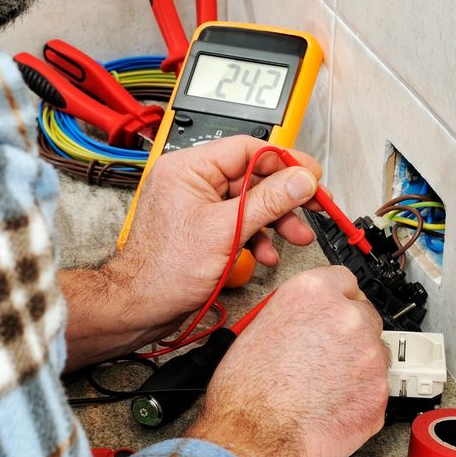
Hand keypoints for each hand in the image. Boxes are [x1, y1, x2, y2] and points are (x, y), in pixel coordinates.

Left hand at [112, 135, 323, 321]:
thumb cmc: (165, 271)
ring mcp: (196, 204)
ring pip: (248, 200)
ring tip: (297, 235)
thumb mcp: (227, 231)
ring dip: (275, 219)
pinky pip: (237, 220)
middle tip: (314, 205)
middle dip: (284, 196)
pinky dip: (256, 235)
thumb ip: (269, 201)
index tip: (311, 175)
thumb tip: (301, 179)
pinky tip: (267, 253)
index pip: (246, 149)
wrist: (142, 307)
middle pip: (251, 175)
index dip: (284, 161)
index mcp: (187, 168)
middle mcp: (190, 180)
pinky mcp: (202, 226)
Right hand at [186, 266, 388, 456]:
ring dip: (357, 362)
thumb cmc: (247, 388)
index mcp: (314, 292)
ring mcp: (369, 355)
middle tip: (328, 352)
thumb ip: (297, 312)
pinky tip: (333, 403)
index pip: (344, 280)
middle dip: (349, 331)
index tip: (337, 309)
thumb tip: (310, 318)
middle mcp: (347, 317)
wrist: (256, 435)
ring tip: (325, 383)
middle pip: (364, 313)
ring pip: (373, 351)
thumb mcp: (260, 326)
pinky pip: (376, 387)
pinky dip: (360, 394)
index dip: (337, 298)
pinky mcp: (379, 393)